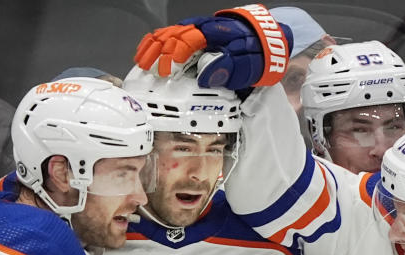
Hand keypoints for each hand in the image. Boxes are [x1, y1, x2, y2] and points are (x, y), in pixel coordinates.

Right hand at [135, 4, 291, 89]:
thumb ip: (226, 70)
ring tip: (141, 61)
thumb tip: (204, 76)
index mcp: (215, 34)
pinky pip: (170, 34)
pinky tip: (147, 50)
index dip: (174, 56)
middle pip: (174, 35)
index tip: (165, 71)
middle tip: (149, 71)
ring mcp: (197, 29)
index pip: (189, 41)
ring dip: (153, 47)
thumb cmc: (254, 53)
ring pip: (169, 33)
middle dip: (159, 53)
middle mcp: (203, 27)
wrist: (263, 39)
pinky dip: (156, 42)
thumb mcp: (246, 65)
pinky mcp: (193, 34)